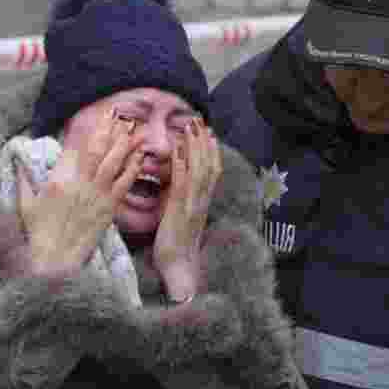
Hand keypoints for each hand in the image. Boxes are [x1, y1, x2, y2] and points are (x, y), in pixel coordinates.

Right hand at [18, 107, 143, 274]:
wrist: (55, 260)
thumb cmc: (38, 233)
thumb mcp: (25, 204)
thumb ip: (24, 180)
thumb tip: (18, 161)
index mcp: (58, 179)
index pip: (74, 147)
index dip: (86, 130)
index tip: (95, 117)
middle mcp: (79, 183)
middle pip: (97, 149)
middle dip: (108, 128)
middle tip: (118, 112)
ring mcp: (96, 195)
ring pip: (113, 162)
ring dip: (125, 143)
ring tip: (134, 128)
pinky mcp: (108, 209)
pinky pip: (124, 184)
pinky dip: (133, 168)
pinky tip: (140, 156)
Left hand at [153, 117, 220, 300]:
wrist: (178, 268)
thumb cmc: (176, 245)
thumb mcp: (181, 218)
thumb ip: (182, 202)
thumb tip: (179, 188)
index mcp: (202, 202)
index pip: (212, 171)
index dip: (211, 150)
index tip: (207, 132)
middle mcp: (201, 201)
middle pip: (208, 165)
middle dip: (204, 142)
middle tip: (200, 121)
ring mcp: (193, 205)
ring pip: (199, 170)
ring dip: (195, 147)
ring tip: (190, 127)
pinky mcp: (180, 210)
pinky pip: (182, 184)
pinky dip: (182, 165)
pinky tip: (178, 151)